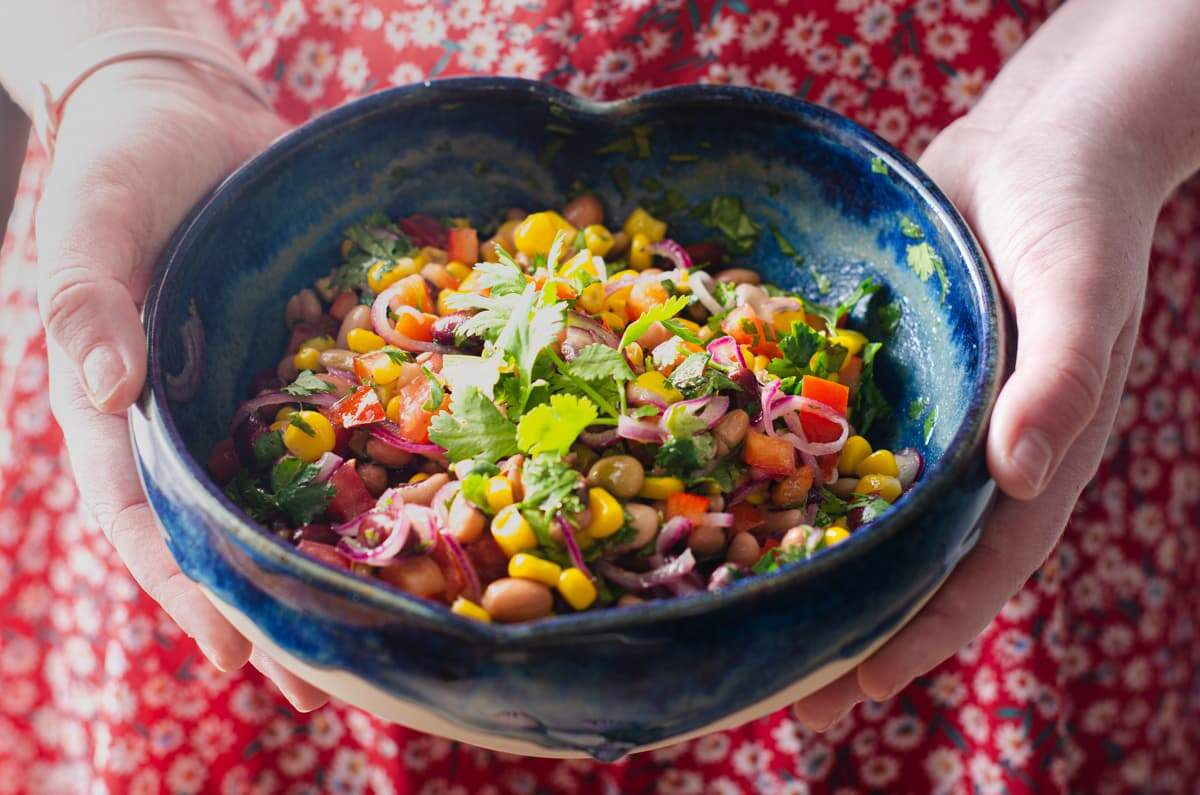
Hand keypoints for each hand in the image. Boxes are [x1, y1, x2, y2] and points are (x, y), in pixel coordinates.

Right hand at [39, 60, 326, 710]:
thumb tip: (102, 395)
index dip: (185, 587)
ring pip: (283, 502)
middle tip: (324, 687)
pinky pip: (337, 432)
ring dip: (321, 571)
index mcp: (119, 406)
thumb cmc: (124, 161)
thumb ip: (87, 301)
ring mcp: (249, 396)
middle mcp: (188, 417)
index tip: (234, 647)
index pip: (144, 516)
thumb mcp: (91, 219)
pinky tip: (418, 525)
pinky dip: (366, 484)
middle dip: (267, 611)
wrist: (192, 111)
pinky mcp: (303, 364)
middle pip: (223, 534)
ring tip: (373, 643)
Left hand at [791, 87, 1174, 728]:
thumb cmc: (1077, 215)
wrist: (1034, 141)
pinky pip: (823, 433)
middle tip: (776, 698)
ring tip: (735, 617)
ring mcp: (917, 416)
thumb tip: (1022, 473)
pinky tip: (720, 496)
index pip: (973, 572)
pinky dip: (782, 472)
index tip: (853, 690)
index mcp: (1029, 459)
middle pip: (902, 560)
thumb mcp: (1083, 289)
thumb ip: (1061, 379)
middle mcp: (966, 453)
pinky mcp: (874, 375)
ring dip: (803, 564)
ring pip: (854, 507)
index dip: (917, 636)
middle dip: (845, 628)